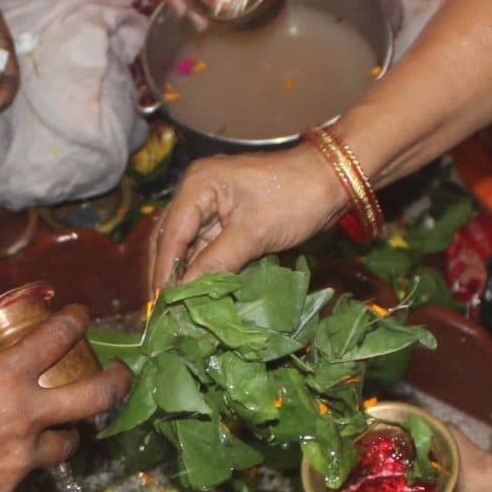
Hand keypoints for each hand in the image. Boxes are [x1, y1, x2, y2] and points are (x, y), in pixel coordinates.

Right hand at [0, 311, 127, 491]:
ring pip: (67, 443)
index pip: (58, 338)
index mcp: (5, 375)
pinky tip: (6, 456)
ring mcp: (22, 455)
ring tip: (60, 428)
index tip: (80, 316)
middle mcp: (26, 414)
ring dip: (67, 432)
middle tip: (121, 374)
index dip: (75, 321)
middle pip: (95, 396)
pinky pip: (30, 469)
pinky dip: (26, 459)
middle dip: (116, 382)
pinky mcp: (10, 485)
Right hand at [148, 147, 347, 289]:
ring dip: (184, 274)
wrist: (333, 180)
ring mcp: (212, 204)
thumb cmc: (296, 198)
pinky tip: (197, 291)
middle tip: (161, 311)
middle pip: (171, 238)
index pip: (171, 233)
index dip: (163, 270)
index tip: (158, 304)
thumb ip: (216, 262)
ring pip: (187, 245)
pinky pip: (207, 246)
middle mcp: (198, 190)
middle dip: (167, 274)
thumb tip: (184, 293)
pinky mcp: (228, 217)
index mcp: (198, 184)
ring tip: (176, 307)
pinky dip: (203, 268)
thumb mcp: (254, 233)